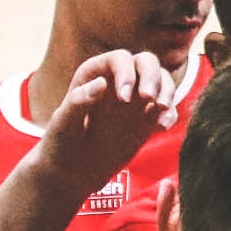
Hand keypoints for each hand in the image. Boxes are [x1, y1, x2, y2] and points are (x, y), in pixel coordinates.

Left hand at [38, 51, 183, 201]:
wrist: (71, 171)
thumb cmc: (61, 144)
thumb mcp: (63, 124)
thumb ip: (78, 102)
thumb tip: (101, 83)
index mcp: (95, 74)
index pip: (119, 59)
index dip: (126, 72)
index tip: (125, 98)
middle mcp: (118, 81)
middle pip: (146, 62)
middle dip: (153, 76)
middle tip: (151, 99)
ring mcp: (135, 100)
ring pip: (161, 81)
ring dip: (167, 91)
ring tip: (162, 110)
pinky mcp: (147, 119)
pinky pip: (166, 109)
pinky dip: (170, 114)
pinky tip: (161, 128)